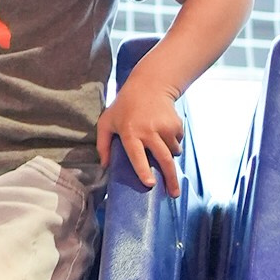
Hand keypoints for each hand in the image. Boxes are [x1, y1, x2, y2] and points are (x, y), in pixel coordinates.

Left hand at [98, 68, 184, 196]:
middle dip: (170, 178)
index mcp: (130, 132)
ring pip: (172, 153)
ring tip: (159, 147)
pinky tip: (163, 134)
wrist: (150, 85)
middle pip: (163, 159)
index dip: (143, 170)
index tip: (151, 184)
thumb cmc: (124, 106)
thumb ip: (102, 144)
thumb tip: (104, 166)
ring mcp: (165, 128)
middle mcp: (149, 131)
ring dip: (168, 157)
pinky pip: (177, 143)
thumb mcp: (106, 121)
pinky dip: (172, 144)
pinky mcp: (176, 125)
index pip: (137, 155)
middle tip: (174, 194)